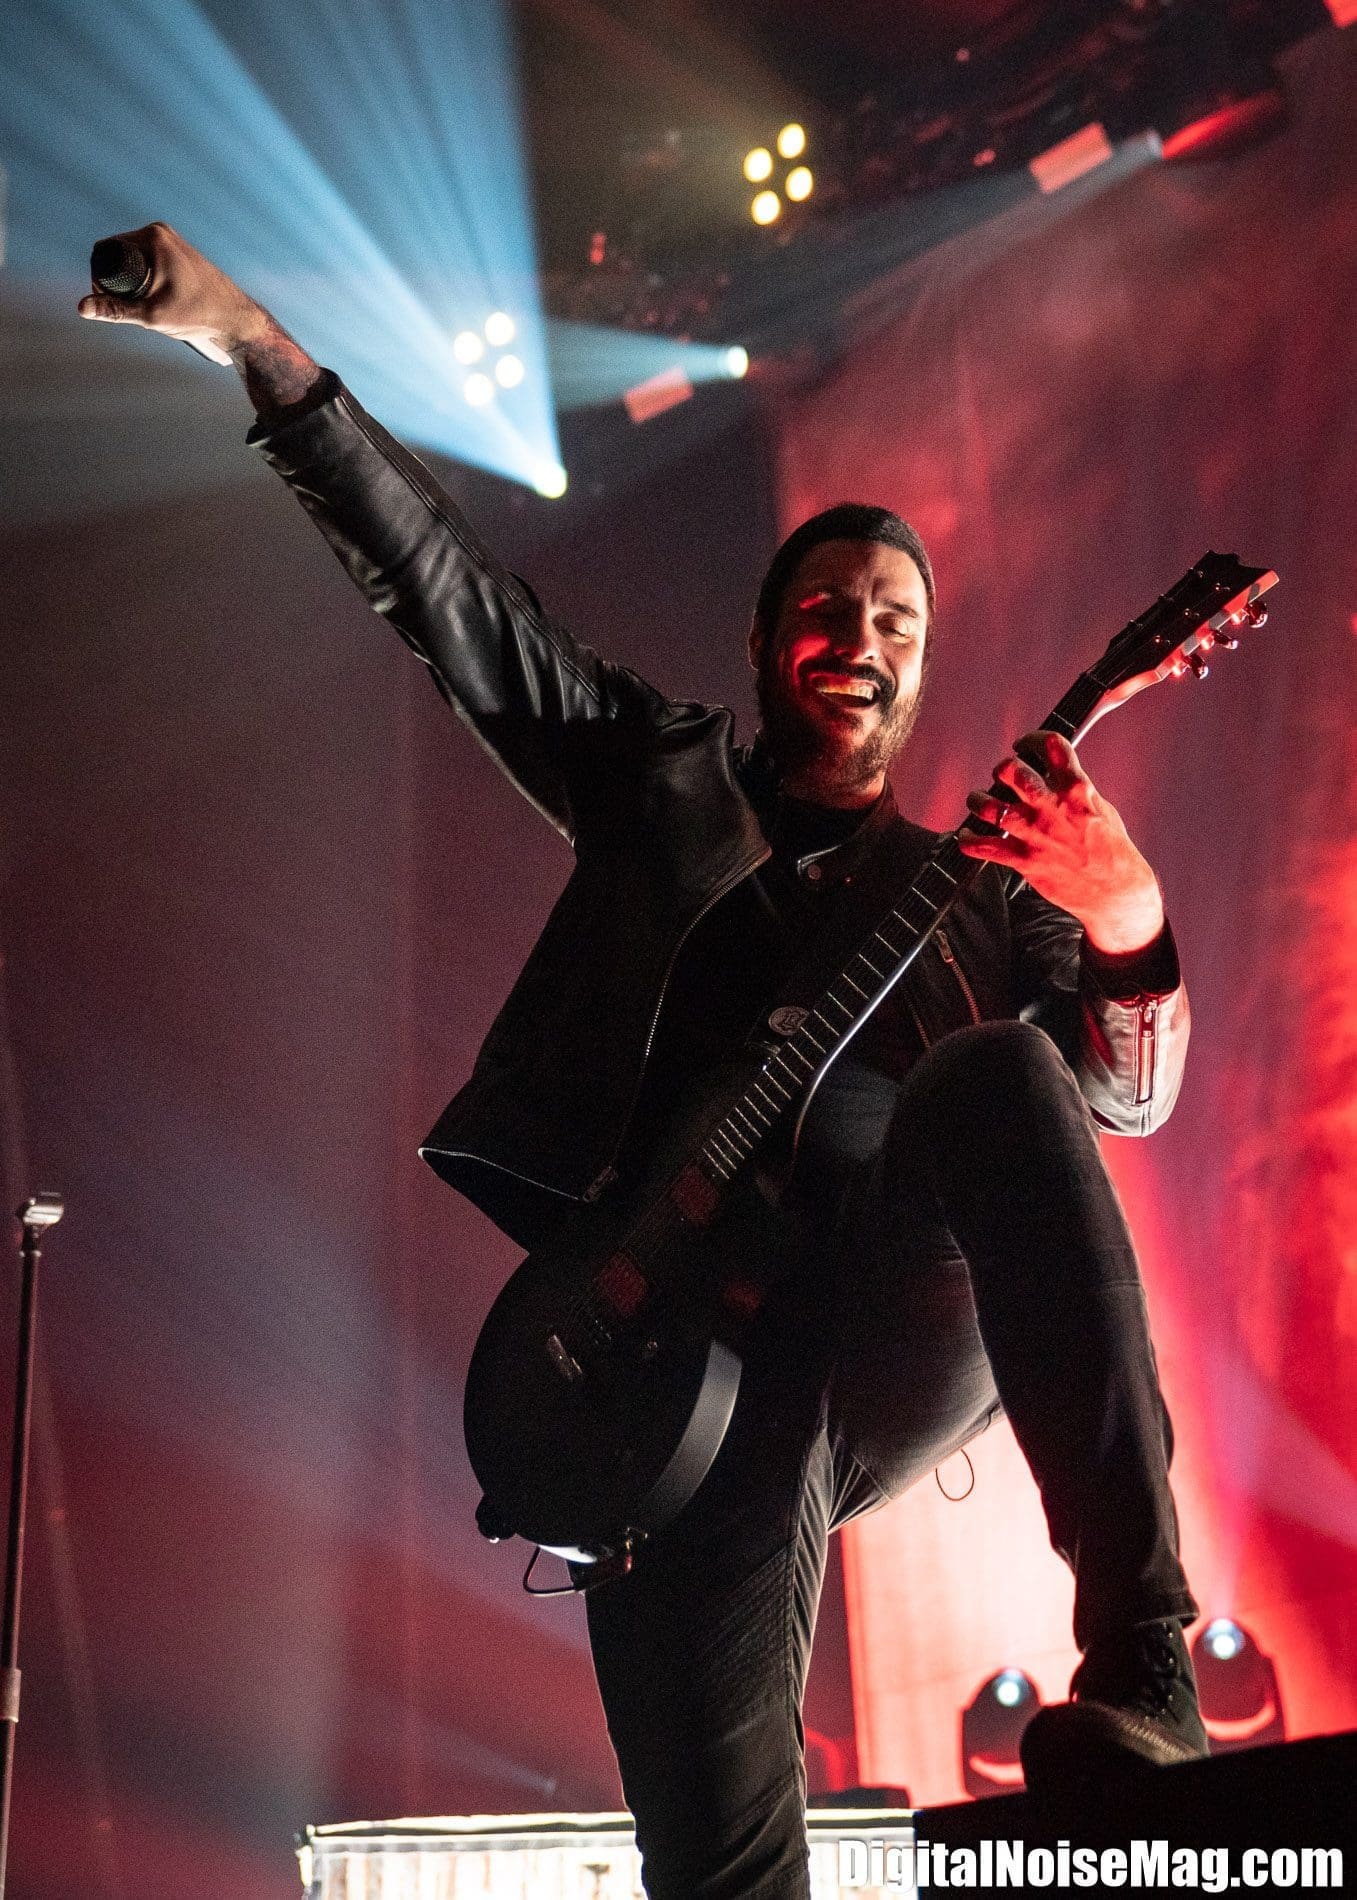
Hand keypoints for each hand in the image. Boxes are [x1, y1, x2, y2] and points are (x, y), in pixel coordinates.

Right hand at [78, 221, 267, 359]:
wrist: (235, 318)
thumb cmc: (198, 315)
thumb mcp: (152, 315)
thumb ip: (115, 310)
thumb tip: (82, 308)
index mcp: (152, 238)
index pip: (105, 250)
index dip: (98, 276)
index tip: (108, 301)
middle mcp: (160, 232)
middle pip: (118, 253)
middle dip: (115, 280)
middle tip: (128, 307)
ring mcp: (170, 240)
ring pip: (133, 259)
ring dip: (129, 281)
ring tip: (144, 305)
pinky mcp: (176, 251)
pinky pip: (147, 261)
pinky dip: (143, 279)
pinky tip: (152, 297)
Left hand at [957, 730, 1165, 953]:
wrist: (1115, 891)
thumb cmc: (1111, 848)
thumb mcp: (1101, 808)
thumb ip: (1076, 789)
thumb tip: (1055, 772)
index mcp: (1077, 790)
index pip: (1052, 745)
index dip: (1032, 740)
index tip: (1024, 745)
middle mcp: (1053, 808)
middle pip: (1012, 771)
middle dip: (1002, 769)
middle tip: (1002, 776)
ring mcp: (1037, 835)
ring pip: (990, 807)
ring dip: (978, 801)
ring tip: (979, 801)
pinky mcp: (1025, 861)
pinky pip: (984, 847)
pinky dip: (969, 841)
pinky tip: (967, 837)